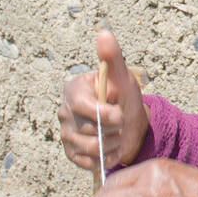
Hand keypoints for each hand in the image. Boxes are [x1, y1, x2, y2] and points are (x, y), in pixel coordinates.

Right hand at [58, 30, 149, 172]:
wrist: (132, 126)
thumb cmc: (124, 97)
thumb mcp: (122, 76)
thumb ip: (113, 57)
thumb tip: (104, 33)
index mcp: (74, 90)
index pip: (80, 106)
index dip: (102, 113)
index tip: (120, 115)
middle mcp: (65, 112)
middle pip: (89, 129)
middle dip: (113, 128)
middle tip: (122, 121)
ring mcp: (66, 135)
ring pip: (90, 148)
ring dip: (112, 144)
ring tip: (118, 135)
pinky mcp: (72, 155)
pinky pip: (89, 163)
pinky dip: (106, 158)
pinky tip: (112, 148)